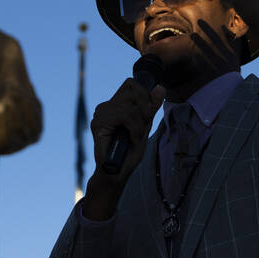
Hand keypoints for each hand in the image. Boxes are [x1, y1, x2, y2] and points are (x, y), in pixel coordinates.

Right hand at [83, 78, 164, 219]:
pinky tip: (131, 140)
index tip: (147, 113)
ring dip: (139, 124)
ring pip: (131, 105)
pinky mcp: (98, 123)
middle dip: (145, 109)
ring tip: (135, 138)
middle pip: (133, 90)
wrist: (116, 173)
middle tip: (142, 128)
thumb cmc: (129, 153)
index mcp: (115, 105)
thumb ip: (151, 107)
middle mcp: (105, 107)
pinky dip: (134, 129)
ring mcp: (100, 114)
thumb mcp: (145, 126)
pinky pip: (125, 115)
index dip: (144, 94)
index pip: (130, 84)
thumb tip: (160, 87)